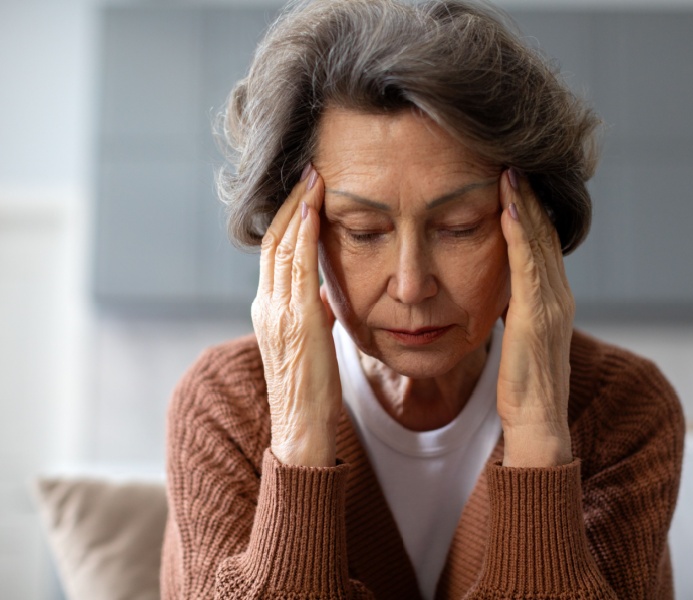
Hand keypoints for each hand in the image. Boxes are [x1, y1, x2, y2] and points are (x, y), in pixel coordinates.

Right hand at [251, 166, 339, 466]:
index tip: (305, 191)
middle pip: (274, 241)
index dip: (288, 219)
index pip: (274, 253)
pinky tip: (315, 210)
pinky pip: (298, 265)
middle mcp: (267, 305)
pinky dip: (305, 234)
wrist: (301, 426)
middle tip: (308, 170)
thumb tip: (327, 293)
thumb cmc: (310, 389)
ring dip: (299, 208)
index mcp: (269, 310)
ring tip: (314, 178)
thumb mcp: (311, 342)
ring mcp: (277, 311)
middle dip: (292, 202)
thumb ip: (315, 313)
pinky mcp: (296, 318)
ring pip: (283, 246)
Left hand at [497, 169, 573, 467]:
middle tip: (515, 159)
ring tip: (510, 169)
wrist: (537, 423)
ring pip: (539, 241)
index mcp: (552, 300)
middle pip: (544, 234)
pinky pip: (528, 261)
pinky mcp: (538, 313)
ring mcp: (552, 303)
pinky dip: (519, 229)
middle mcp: (559, 295)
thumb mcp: (519, 339)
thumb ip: (514, 311)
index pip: (541, 244)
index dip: (531, 210)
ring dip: (525, 202)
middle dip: (530, 196)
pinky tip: (508, 203)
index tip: (514, 179)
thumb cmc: (523, 386)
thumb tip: (498, 292)